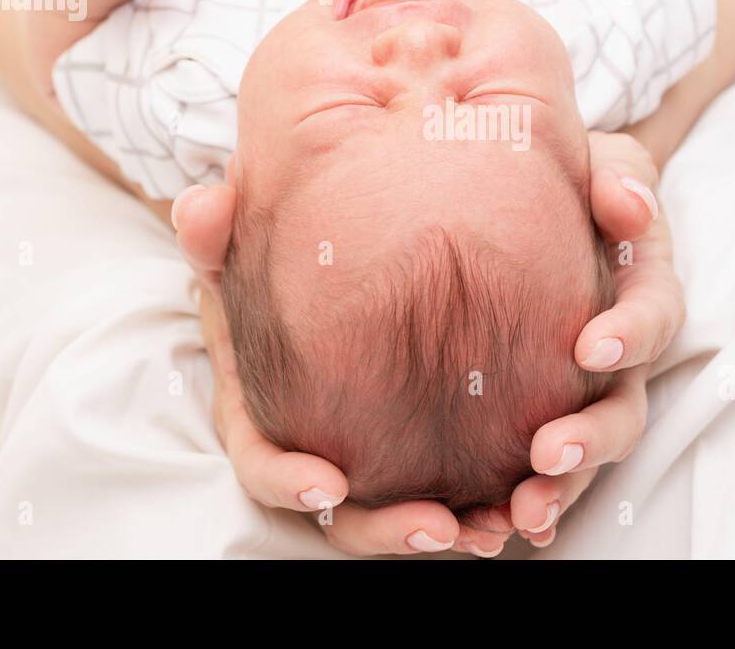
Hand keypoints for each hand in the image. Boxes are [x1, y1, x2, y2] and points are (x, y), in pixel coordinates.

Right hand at [172, 179, 514, 557]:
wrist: (328, 255)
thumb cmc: (274, 258)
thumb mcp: (239, 243)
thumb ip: (214, 230)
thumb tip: (198, 206)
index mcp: (260, 412)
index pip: (263, 463)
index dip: (289, 481)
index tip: (329, 486)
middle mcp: (317, 444)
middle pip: (346, 512)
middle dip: (387, 528)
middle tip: (438, 526)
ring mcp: (372, 449)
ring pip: (406, 509)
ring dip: (454, 526)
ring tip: (498, 526)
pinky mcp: (425, 440)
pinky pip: (457, 481)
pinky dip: (492, 494)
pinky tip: (537, 496)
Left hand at [504, 131, 683, 545]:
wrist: (520, 201)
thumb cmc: (566, 180)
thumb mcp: (600, 162)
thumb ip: (619, 178)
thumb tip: (629, 203)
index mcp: (640, 288)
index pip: (653, 314)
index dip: (631, 334)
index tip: (592, 347)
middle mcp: (619, 353)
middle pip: (624, 409)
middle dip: (593, 438)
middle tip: (549, 454)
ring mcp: (581, 391)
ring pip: (585, 453)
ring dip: (562, 488)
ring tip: (522, 513)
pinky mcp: (537, 411)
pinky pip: (539, 468)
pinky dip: (520, 499)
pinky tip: (488, 525)